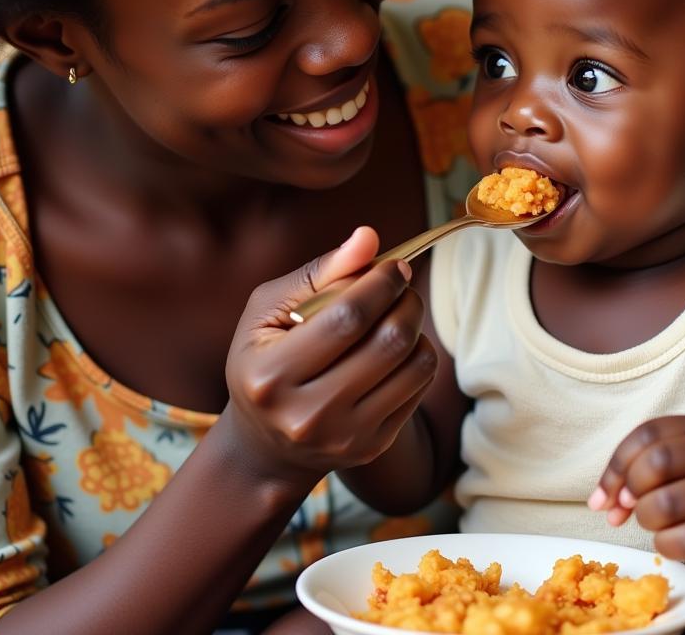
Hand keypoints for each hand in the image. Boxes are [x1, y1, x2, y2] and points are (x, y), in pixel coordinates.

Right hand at [224, 226, 437, 483]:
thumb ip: (319, 272)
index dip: (380, 284)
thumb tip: (368, 238)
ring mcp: (344, 437)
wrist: (266, 443)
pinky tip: (397, 346)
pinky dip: (418, 356)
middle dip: (406, 301)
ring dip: (416, 327)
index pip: (346, 318)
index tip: (394, 265)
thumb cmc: (265, 358)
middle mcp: (307, 415)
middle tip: (402, 286)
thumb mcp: (270, 311)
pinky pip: (419, 388)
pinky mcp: (372, 447)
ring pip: (412, 366)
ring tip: (399, 313)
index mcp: (271, 376)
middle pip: (387, 342)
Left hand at [589, 416, 684, 560]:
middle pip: (653, 465)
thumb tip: (604, 501)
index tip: (603, 495)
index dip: (615, 466)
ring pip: (664, 504)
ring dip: (645, 519)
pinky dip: (665, 544)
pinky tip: (669, 542)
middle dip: (629, 491)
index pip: (645, 435)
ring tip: (652, 523)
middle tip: (628, 509)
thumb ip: (649, 462)